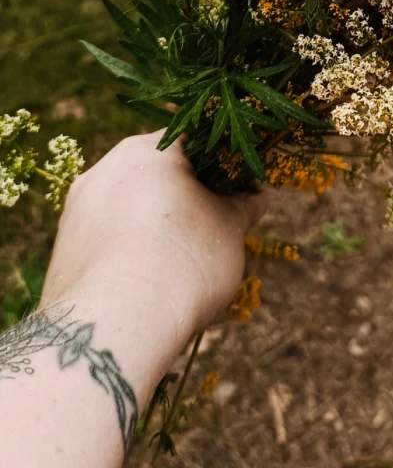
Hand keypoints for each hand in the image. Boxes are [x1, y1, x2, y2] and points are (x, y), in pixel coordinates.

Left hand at [40, 131, 265, 366]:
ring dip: (152, 226)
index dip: (218, 167)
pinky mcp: (63, 246)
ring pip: (126, 207)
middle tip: (208, 232)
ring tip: (176, 265)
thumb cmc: (184, 263)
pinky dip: (126, 251)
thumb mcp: (231, 231)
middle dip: (182, 198)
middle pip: (154, 173)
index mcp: (149, 149)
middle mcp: (106, 168)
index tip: (233, 195)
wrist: (115, 325)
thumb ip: (242, 206)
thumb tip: (253, 198)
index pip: (191, 141)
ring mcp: (78, 207)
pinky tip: (144, 283)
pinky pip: (104, 238)